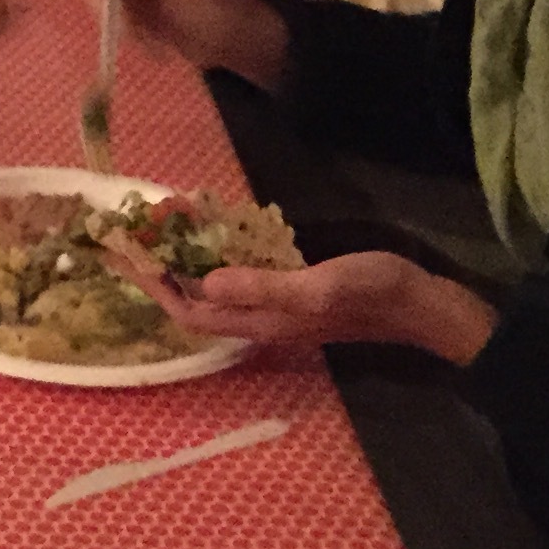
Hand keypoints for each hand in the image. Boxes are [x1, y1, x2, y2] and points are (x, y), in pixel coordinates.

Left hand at [163, 251, 496, 364]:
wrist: (423, 305)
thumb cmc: (372, 293)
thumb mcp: (319, 286)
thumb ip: (265, 286)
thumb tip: (206, 282)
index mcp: (261, 322)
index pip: (190, 312)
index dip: (155, 286)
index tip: (125, 253)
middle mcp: (261, 319)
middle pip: (195, 303)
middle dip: (162, 271)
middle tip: (135, 233)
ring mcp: (278, 306)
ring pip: (216, 289)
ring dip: (187, 262)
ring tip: (164, 227)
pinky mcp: (294, 290)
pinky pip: (241, 276)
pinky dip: (219, 254)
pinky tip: (216, 230)